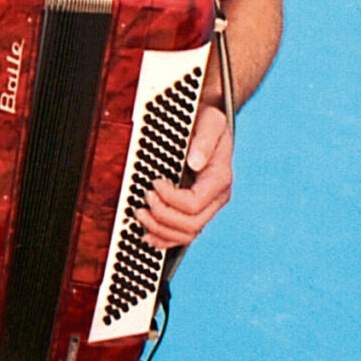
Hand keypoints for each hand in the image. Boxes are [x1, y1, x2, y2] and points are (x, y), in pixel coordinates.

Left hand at [138, 101, 233, 249]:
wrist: (209, 122)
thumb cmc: (208, 120)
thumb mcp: (210, 121)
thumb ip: (204, 140)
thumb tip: (194, 162)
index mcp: (220, 180)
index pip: (193, 204)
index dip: (169, 199)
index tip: (154, 182)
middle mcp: (216, 198)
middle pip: (190, 225)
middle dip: (162, 216)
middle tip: (144, 199)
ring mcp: (207, 207)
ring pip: (186, 235)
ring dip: (160, 230)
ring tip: (140, 214)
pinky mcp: (197, 210)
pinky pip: (183, 235)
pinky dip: (164, 239)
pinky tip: (148, 235)